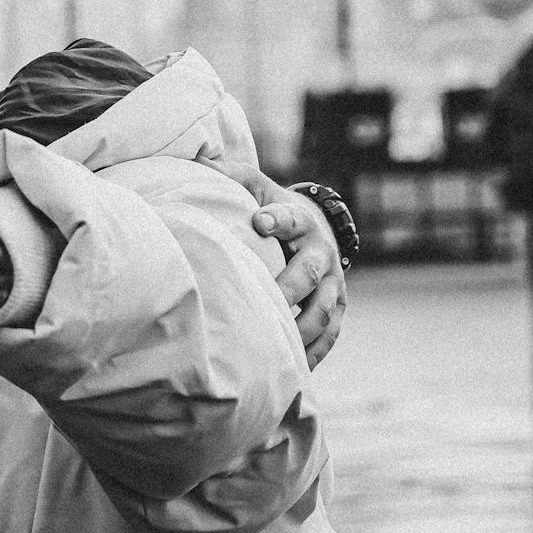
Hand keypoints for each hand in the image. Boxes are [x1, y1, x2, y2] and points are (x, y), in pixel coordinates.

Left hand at [204, 159, 346, 367]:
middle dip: (289, 288)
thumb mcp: (257, 187)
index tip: (259, 221)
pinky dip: (313, 354)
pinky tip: (291, 371)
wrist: (317, 229)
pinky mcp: (337, 310)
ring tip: (277, 349)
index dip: (278, 219)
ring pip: (323, 312)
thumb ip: (231, 175)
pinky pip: (329, 336)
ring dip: (302, 331)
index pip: (291, 218)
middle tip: (267, 302)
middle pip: (309, 274)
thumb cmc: (272, 208)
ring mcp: (333, 285)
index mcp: (301, 221)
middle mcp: (322, 254)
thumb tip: (195, 161)